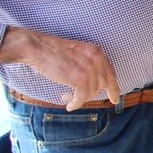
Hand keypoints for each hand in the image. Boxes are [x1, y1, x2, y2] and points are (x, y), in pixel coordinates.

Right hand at [0, 27, 119, 109]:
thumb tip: (97, 86)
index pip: (110, 74)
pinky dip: (75, 104)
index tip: (115, 100)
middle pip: (101, 86)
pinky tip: (69, 105)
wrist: (37, 47)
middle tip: (74, 97)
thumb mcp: (78, 54)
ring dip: (79, 99)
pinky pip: (81, 98)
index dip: (113, 89)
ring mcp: (89, 68)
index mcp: (97, 52)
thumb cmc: (53, 52)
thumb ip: (89, 66)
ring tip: (66, 97)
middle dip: (89, 94)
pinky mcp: (79, 78)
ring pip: (91, 93)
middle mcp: (97, 59)